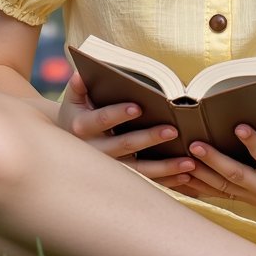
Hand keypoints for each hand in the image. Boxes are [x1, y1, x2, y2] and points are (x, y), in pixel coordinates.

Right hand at [56, 72, 195, 187]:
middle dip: (149, 138)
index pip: (101, 119)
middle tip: (173, 130)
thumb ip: (79, 85)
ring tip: (189, 161)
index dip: (118, 114)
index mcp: (81, 127)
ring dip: (164, 167)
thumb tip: (81, 73)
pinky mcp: (121, 181)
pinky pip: (146, 182)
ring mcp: (109, 169)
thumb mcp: (73, 100)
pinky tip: (185, 175)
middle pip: (124, 145)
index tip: (138, 107)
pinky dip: (167, 181)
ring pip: (138, 170)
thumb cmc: (77, 115)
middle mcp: (95, 151)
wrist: (66, 149)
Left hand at [181, 109, 255, 206]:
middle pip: (237, 175)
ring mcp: (255, 199)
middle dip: (215, 160)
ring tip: (182, 158)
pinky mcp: (244, 201)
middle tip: (195, 143)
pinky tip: (181, 176)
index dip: (254, 143)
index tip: (239, 127)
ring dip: (201, 174)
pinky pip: (217, 194)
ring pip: (222, 187)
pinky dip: (199, 186)